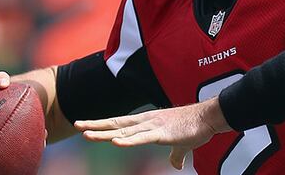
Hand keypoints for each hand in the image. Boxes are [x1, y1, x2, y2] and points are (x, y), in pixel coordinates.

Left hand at [75, 96, 231, 169]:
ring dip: (105, 133)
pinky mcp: (162, 134)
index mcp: (147, 122)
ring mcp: (152, 127)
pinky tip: (115, 143)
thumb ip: (175, 155)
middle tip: (76, 124)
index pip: (120, 123)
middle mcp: (146, 122)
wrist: (209, 118)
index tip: (85, 125)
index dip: (102, 125)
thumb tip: (176, 165)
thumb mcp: (179, 144)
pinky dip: (128, 141)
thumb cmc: (194, 127)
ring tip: (87, 135)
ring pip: (124, 131)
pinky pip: (142, 138)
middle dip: (95, 125)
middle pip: (116, 124)